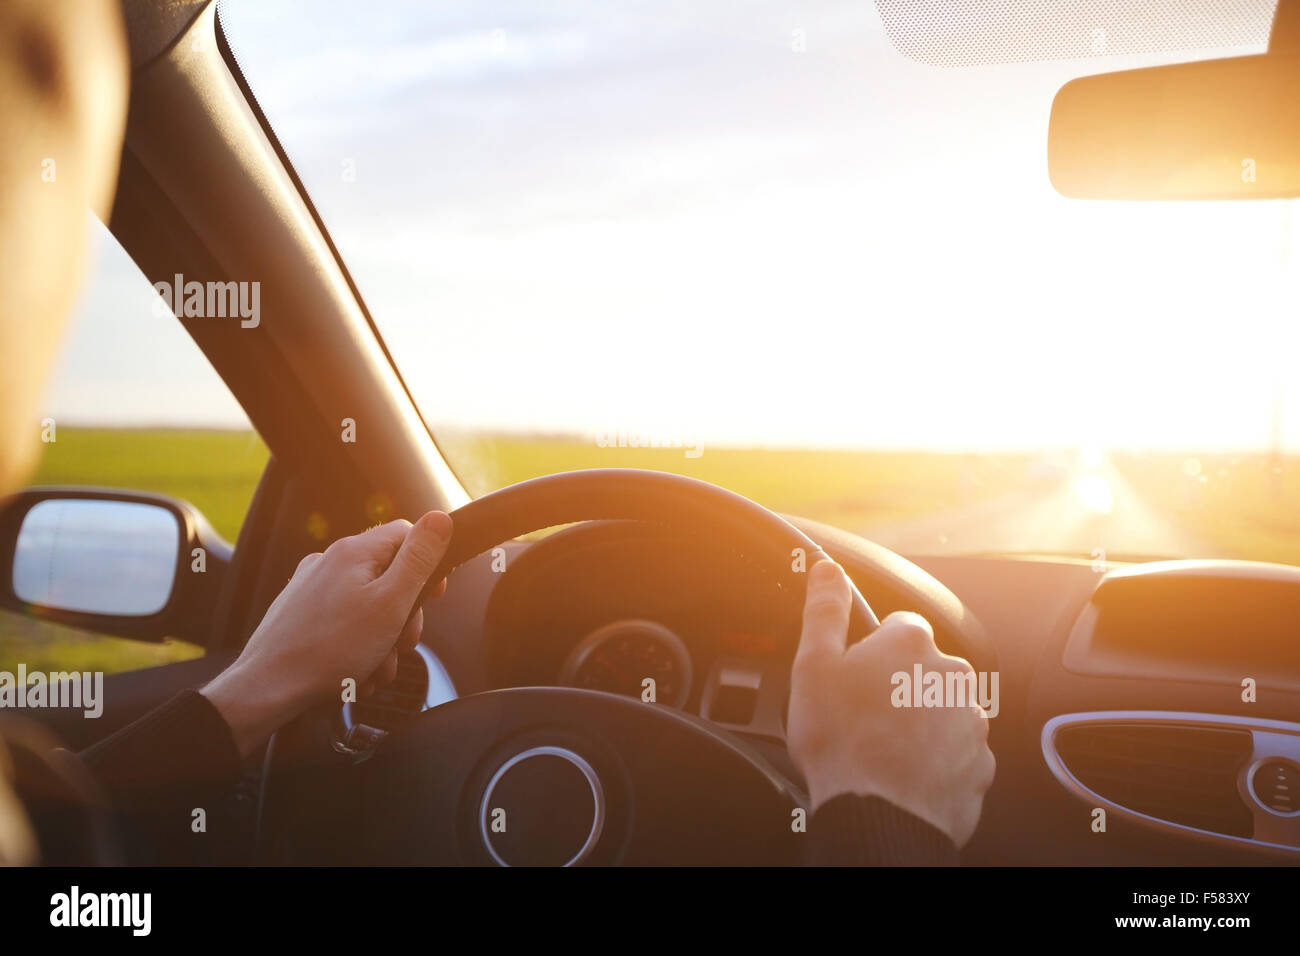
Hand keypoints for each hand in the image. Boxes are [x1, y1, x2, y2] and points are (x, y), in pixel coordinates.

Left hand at [201, 511, 452, 756]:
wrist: (268, 688)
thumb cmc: (329, 650)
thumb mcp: (391, 603)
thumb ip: (418, 560)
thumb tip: (440, 519)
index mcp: (353, 552)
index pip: (407, 535)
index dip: (428, 564)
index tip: (433, 596)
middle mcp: (329, 562)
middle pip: (389, 575)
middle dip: (404, 615)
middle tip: (400, 643)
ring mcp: (311, 588)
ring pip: (368, 605)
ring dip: (382, 639)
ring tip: (373, 667)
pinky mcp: (300, 613)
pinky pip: (344, 623)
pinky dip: (356, 646)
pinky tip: (354, 672)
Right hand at [786, 560, 994, 846]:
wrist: (877, 817)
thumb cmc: (840, 743)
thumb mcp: (814, 666)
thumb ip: (825, 611)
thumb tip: (827, 571)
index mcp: (910, 643)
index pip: (899, 626)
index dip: (873, 649)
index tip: (855, 675)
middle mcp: (950, 674)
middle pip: (923, 668)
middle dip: (899, 686)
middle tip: (863, 716)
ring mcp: (970, 720)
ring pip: (941, 709)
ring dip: (919, 722)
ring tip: (881, 749)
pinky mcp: (980, 762)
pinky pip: (956, 751)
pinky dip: (935, 759)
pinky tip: (904, 772)